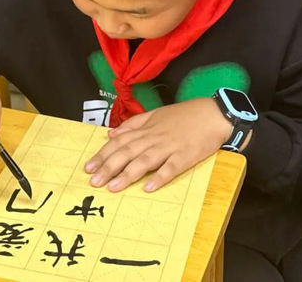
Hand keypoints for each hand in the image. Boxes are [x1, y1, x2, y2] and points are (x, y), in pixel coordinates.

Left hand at [84, 99, 233, 192]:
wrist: (213, 114)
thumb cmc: (184, 115)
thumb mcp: (156, 115)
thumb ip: (133, 124)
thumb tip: (111, 134)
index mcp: (147, 129)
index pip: (120, 142)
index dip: (103, 155)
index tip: (88, 167)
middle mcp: (154, 138)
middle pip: (128, 152)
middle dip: (109, 167)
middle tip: (94, 181)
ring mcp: (170, 147)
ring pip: (145, 161)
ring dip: (128, 174)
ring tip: (113, 187)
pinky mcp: (186, 156)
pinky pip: (171, 168)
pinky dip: (160, 177)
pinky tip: (148, 187)